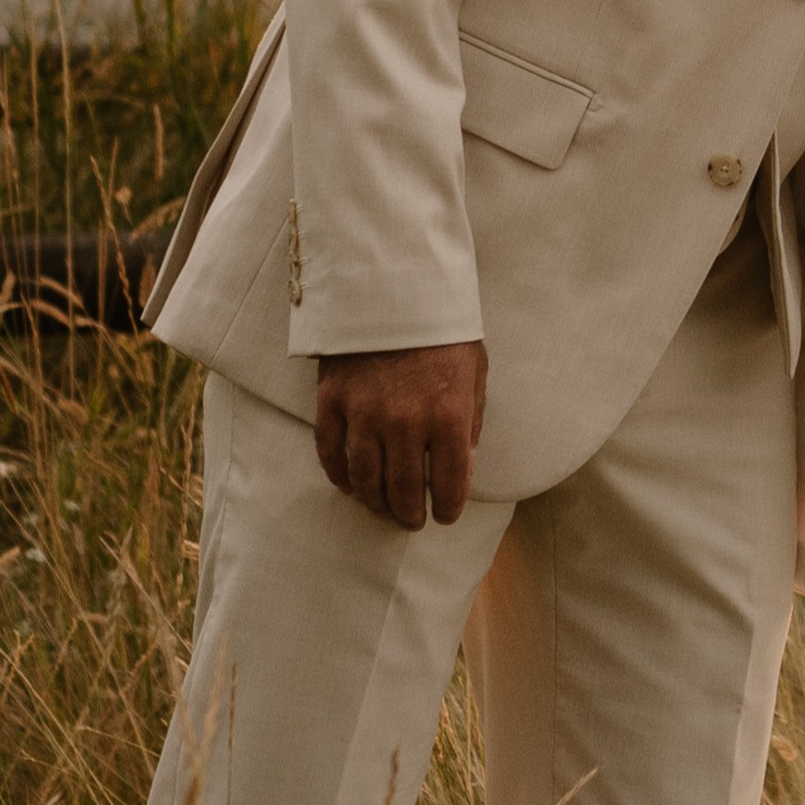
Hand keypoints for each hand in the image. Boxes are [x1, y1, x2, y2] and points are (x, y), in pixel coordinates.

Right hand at [313, 342, 487, 529]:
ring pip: (365, 480)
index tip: (446, 515)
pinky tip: (348, 485)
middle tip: (411, 520)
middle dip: (410, 514)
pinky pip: (330, 452)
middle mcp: (406, 422)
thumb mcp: (474, 371)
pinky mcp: (333, 400)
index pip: (450, 484)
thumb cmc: (442, 329)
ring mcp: (365, 413)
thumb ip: (470, 422)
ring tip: (382, 508)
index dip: (449, 508)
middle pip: (404, 491)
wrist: (394, 284)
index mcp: (449, 416)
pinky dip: (338, 476)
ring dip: (375, 502)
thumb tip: (463, 465)